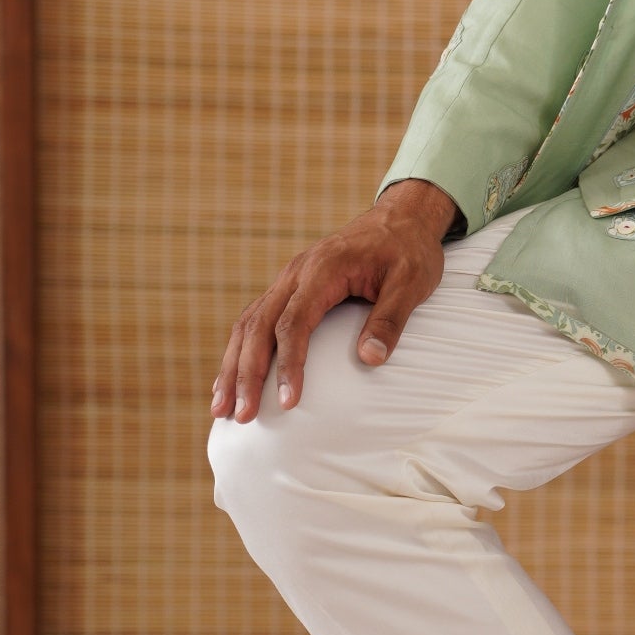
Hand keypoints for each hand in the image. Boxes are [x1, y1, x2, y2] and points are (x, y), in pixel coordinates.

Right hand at [211, 179, 458, 421]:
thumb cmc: (409, 250)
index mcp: (323, 269)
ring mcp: (288, 279)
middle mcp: (295, 273)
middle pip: (258, 327)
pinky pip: (255, 320)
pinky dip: (239, 351)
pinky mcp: (289, 288)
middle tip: (242, 416)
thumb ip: (391, 319)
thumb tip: (371, 360)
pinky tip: (232, 379)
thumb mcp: (412, 282)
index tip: (288, 401)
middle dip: (246, 374)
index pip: (294, 322)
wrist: (401, 218)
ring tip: (222, 409)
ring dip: (232, 367)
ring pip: (248, 324)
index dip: (288, 364)